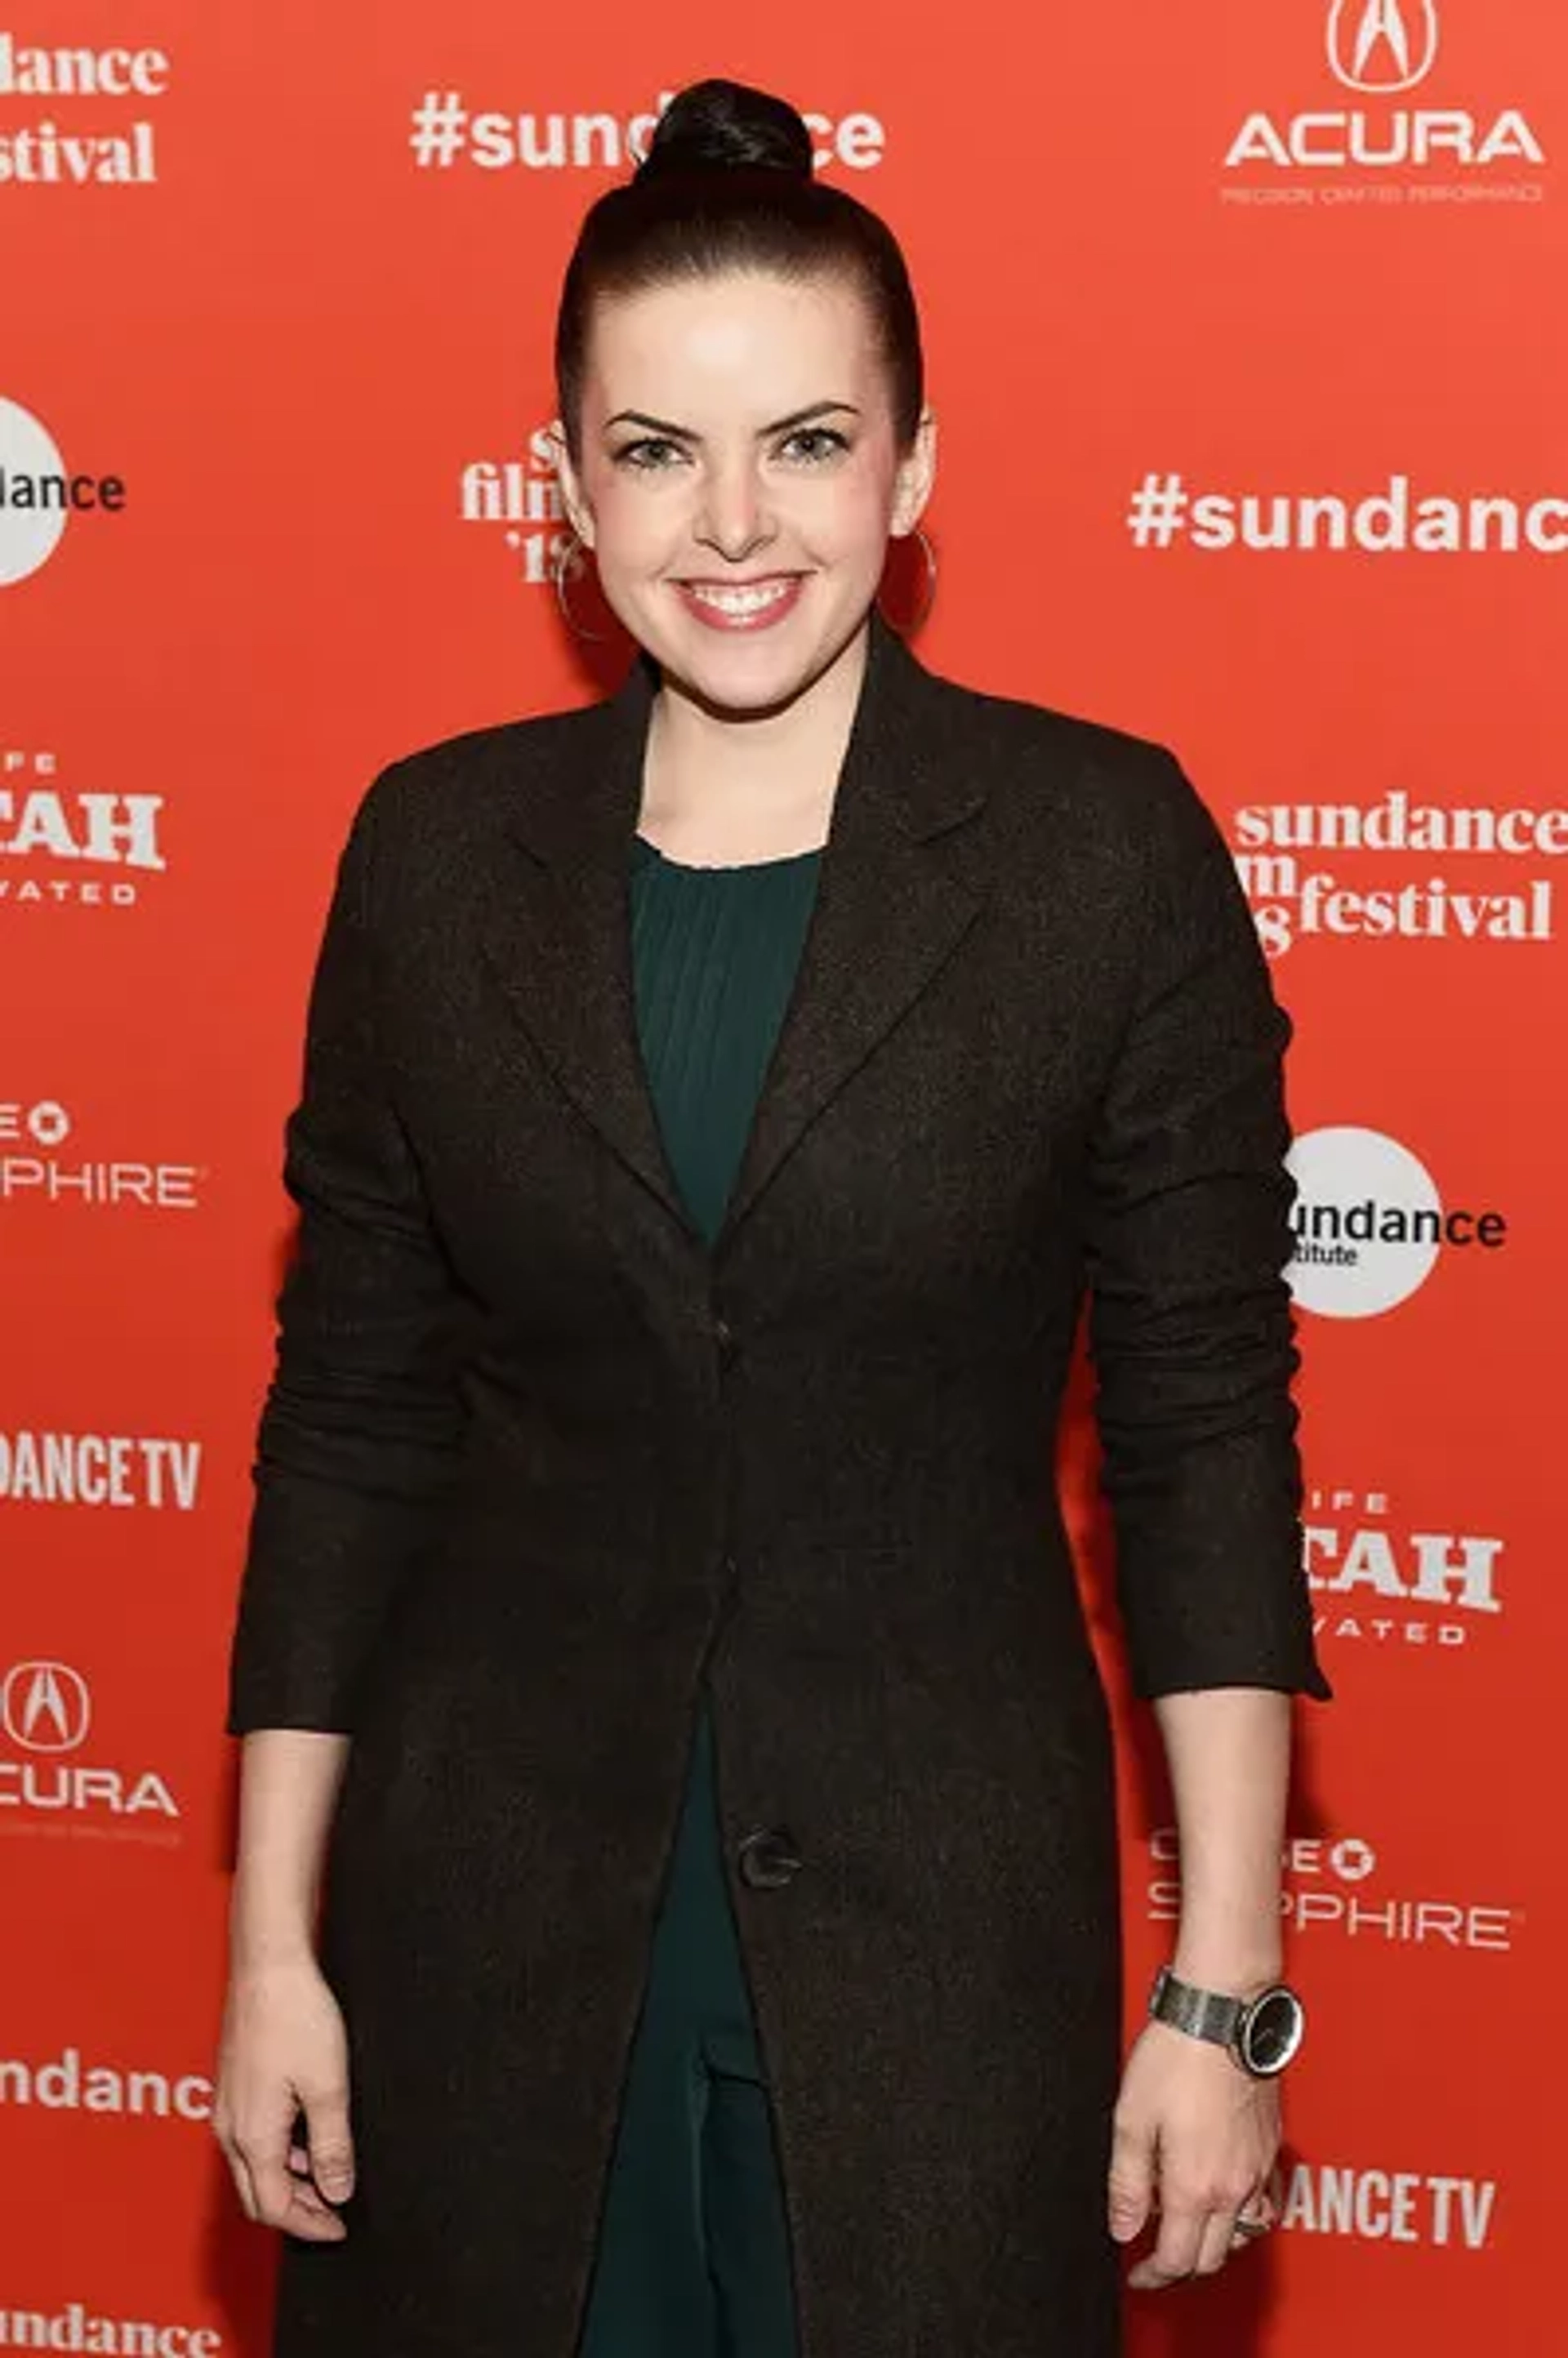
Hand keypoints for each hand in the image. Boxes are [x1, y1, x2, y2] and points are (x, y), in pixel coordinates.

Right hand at [213, 1955, 355, 2241]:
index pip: (274, 2207)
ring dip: (290, 2180)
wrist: (268, 1965)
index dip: (309, 2226)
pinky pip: (252, 2138)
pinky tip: (308, 2136)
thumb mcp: (328, 2086)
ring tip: (329, 2175)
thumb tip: (337, 2191)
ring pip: (254, 2167)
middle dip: (297, 2211)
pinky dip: (281, 2152)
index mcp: (252, 2136)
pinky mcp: (234, 2087)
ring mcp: (229, 2107)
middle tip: (334, 2212)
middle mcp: (231, 2128)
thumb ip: (332, 2145)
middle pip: (258, 2194)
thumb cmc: (294, 2014)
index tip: (339, 2229)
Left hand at [1108, 2019, 1280, 2288]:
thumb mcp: (1131, 2118)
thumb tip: (1123, 2227)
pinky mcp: (1270, 2147)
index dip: (1152, 2276)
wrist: (1223, 2013)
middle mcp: (1233, 2185)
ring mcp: (1257, 2167)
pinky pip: (1264, 2203)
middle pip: (1212, 2257)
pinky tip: (1224, 2197)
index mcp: (1195, 2184)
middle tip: (1155, 2258)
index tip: (1137, 2276)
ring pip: (1242, 2235)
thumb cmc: (1177, 2054)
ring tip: (1186, 2227)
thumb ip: (1127, 2182)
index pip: (1178, 2259)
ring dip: (1214, 2243)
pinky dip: (1245, 2216)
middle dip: (1181, 2266)